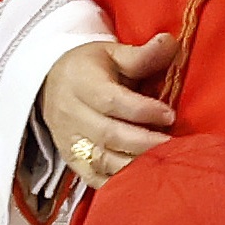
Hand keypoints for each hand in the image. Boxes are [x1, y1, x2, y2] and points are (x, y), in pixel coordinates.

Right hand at [38, 30, 179, 186]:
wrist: (49, 82)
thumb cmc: (90, 67)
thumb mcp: (112, 53)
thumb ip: (141, 54)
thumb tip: (170, 41)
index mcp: (80, 84)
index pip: (111, 101)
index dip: (142, 110)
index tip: (169, 114)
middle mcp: (70, 114)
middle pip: (108, 134)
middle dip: (145, 142)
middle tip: (175, 145)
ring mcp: (68, 140)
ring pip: (101, 159)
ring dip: (134, 165)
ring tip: (165, 164)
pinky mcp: (70, 159)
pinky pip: (92, 177)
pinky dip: (117, 182)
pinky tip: (142, 182)